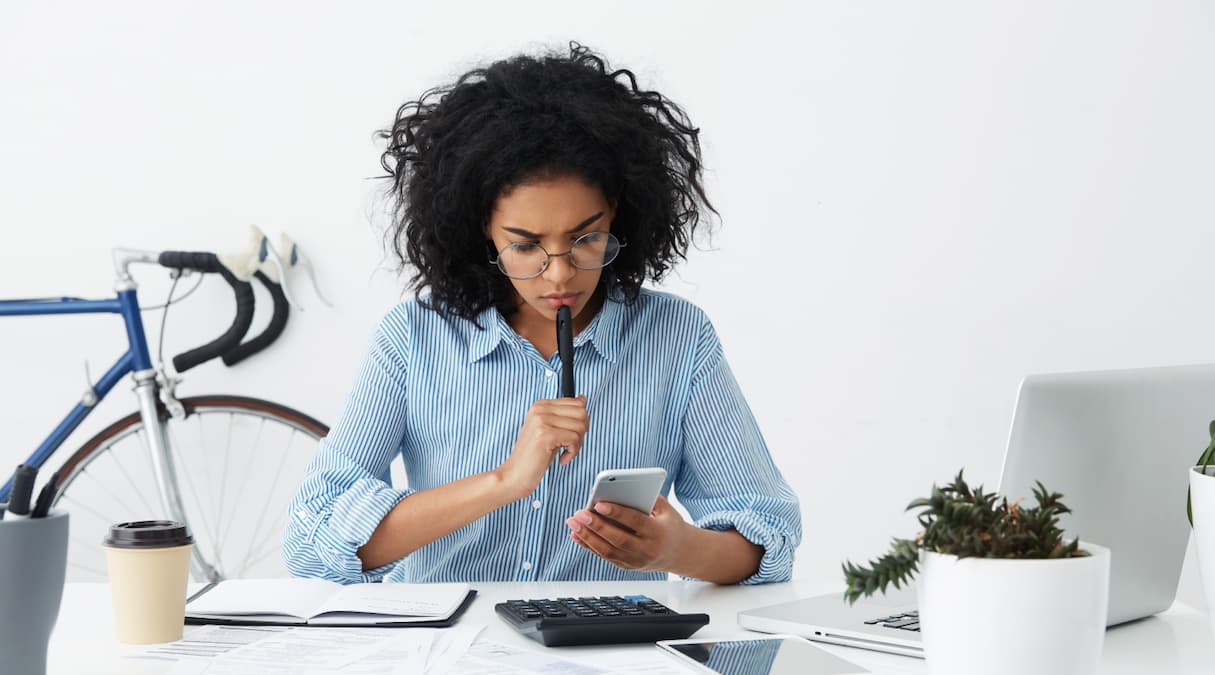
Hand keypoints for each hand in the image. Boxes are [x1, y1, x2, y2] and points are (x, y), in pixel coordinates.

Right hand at [495, 396, 586, 499]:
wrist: (515, 475)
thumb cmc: (533, 456)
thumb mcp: (551, 431)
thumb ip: (565, 415)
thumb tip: (582, 398)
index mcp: (541, 405)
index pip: (577, 403)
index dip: (581, 422)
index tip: (571, 436)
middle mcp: (540, 409)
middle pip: (581, 412)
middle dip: (582, 432)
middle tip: (570, 446)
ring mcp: (541, 420)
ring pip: (580, 426)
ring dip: (577, 444)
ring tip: (565, 453)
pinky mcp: (545, 434)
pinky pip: (574, 438)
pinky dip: (573, 452)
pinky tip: (562, 458)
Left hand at [565, 495, 689, 572]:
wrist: (679, 553)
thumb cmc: (669, 524)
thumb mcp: (665, 508)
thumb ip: (646, 497)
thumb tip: (618, 488)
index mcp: (659, 532)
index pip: (635, 521)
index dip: (617, 513)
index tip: (598, 504)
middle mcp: (648, 550)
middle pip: (618, 538)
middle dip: (596, 526)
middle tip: (579, 514)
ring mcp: (637, 561)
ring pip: (608, 551)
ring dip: (587, 537)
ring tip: (573, 523)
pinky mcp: (627, 566)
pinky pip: (605, 556)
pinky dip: (589, 546)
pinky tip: (577, 535)